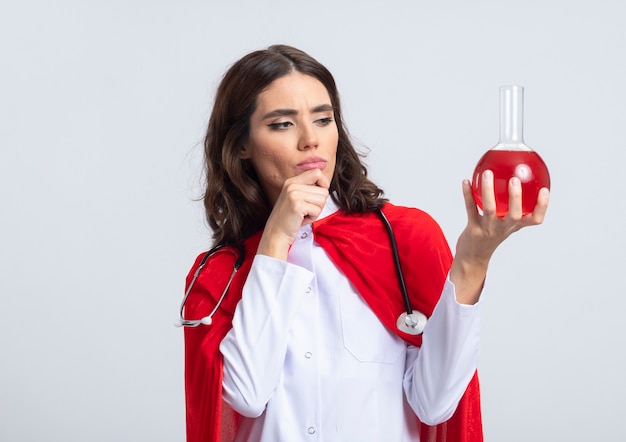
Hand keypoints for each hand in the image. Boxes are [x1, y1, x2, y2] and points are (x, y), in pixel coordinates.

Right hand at [257, 169, 329, 259]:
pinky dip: (312, 218)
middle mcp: (292, 185)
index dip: (324, 183)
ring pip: (322, 200)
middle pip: (323, 190)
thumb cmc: (289, 218)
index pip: (317, 172)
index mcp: (292, 181)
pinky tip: (302, 220)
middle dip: (319, 204)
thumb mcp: (295, 198)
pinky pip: (317, 210)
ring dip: (316, 211)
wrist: (276, 233)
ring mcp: (294, 195)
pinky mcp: (297, 206)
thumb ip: (307, 189)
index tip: (319, 195)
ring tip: (303, 214)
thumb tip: (325, 185)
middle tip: (306, 210)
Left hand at [450, 170, 549, 303]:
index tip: (544, 190)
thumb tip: (514, 178)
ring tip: (487, 173)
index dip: (542, 206)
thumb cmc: (491, 235)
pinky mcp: (473, 229)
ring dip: (488, 190)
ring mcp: (488, 229)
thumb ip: (510, 207)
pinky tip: (466, 181)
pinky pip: (470, 208)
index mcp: (514, 226)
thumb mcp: (504, 223)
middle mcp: (503, 228)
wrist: (473, 257)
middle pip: (515, 215)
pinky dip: (467, 194)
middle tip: (515, 179)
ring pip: (490, 209)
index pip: (535, 219)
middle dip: (516, 198)